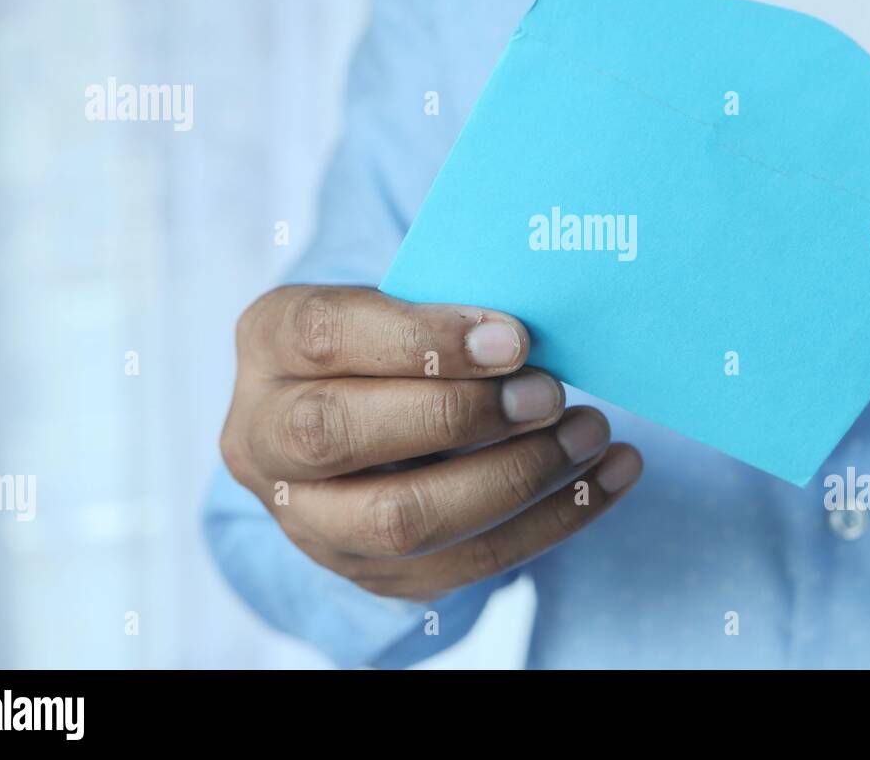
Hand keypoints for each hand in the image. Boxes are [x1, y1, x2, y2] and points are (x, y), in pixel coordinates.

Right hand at [220, 285, 641, 600]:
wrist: (357, 410)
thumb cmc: (391, 337)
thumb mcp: (395, 298)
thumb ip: (442, 306)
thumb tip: (530, 333)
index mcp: (269, 343)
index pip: (328, 337)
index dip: (423, 340)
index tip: (515, 338)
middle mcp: (264, 439)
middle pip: (339, 435)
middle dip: (458, 415)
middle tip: (546, 393)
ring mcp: (310, 519)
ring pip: (402, 519)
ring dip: (515, 477)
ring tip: (588, 432)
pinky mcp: (369, 572)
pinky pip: (463, 564)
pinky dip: (550, 521)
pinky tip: (605, 478)